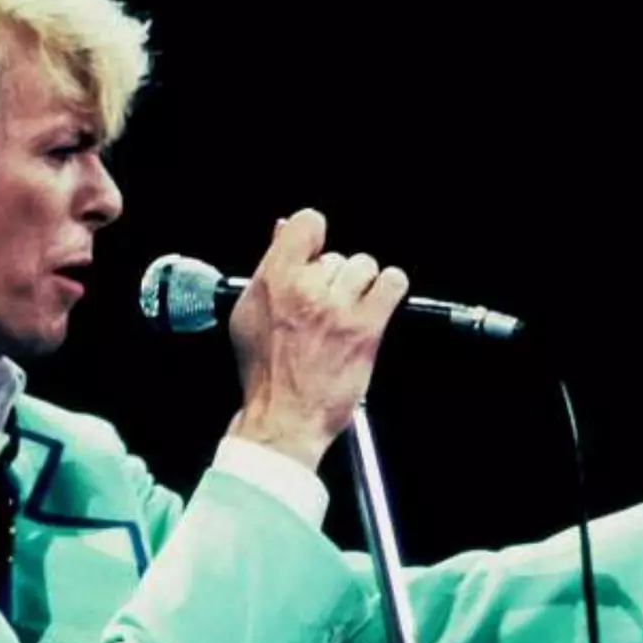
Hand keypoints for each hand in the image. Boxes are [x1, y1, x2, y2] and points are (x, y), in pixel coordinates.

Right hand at [226, 209, 409, 471]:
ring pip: (364, 266)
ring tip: (349, 312)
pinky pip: (392, 283)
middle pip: (337, 256)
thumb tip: (283, 230)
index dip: (314, 238)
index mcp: (272, 281)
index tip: (315, 255)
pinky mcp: (365, 328)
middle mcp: (305, 289)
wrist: (283, 418)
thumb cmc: (265, 373)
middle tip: (324, 310)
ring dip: (360, 287)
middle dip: (334, 279)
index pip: (307, 224)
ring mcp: (337, 308)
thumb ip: (269, 269)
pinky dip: (389, 290)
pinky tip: (377, 306)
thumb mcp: (250, 313)